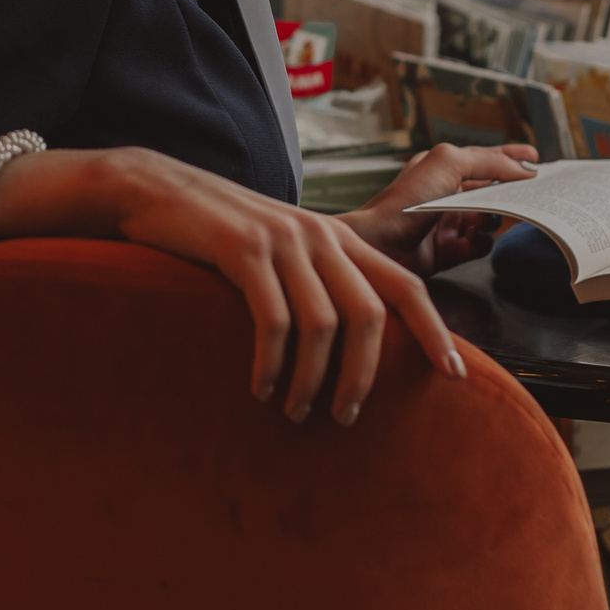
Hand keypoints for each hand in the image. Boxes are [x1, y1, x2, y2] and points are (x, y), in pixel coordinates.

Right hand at [0, 144, 469, 426]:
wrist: (154, 191)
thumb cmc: (216, 231)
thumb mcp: (279, 251)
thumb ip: (316, 283)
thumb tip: (351, 345)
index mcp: (336, 238)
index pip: (406, 283)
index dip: (434, 330)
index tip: (454, 374)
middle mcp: (318, 235)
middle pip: (371, 314)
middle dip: (365, 375)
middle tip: (346, 417)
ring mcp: (282, 240)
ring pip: (324, 325)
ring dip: (314, 380)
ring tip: (298, 413)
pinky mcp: (243, 250)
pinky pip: (273, 321)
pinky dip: (272, 364)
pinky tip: (261, 388)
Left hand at [340, 143, 538, 276]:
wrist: (380, 245)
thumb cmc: (406, 200)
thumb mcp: (449, 164)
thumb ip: (488, 161)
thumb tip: (521, 167)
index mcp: (444, 168)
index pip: (485, 159)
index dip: (510, 158)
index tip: (536, 159)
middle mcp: (446, 193)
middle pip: (491, 190)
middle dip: (511, 192)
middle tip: (533, 194)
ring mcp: (448, 222)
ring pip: (489, 219)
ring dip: (494, 219)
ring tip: (488, 218)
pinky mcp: (448, 250)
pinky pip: (479, 245)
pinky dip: (482, 242)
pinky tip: (474, 239)